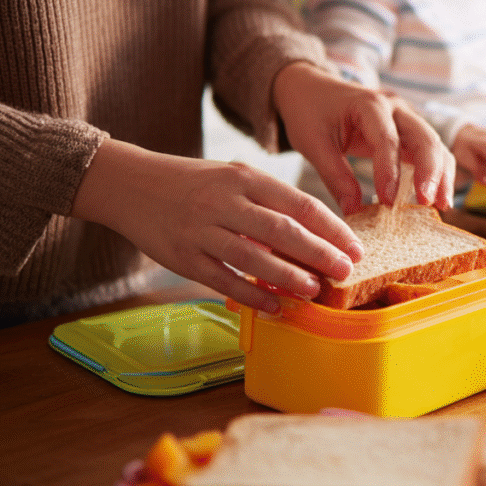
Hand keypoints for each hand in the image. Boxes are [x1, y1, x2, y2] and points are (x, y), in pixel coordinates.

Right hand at [70, 139, 364, 312]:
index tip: (355, 248)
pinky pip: (224, 280)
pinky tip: (275, 307)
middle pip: (282, 230)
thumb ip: (269, 204)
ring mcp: (201, 230)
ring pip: (253, 257)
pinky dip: (252, 295)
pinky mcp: (183, 257)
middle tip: (345, 272)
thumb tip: (315, 238)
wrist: (130, 184)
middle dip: (319, 253)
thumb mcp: (233, 178)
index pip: (299, 204)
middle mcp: (224, 202)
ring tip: (314, 290)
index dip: (332, 228)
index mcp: (244, 178)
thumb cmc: (194, 183)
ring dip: (288, 277)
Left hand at [272, 61, 455, 213]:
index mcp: (369, 104)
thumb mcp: (314, 143)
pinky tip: (435, 197)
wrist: (310, 88)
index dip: (390, 172)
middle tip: (427, 204)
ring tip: (441, 206)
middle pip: (424, 138)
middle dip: (430, 172)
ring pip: (434, 144)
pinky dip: (436, 173)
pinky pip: (429, 151)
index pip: (387, 140)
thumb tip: (353, 211)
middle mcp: (395, 108)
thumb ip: (335, 176)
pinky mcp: (408, 132)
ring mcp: (405, 118)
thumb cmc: (310, 112)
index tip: (387, 202)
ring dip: (440, 175)